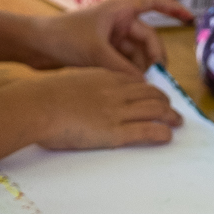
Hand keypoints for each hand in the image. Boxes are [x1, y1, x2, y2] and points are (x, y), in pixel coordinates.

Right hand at [5, 69, 184, 149]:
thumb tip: (83, 98)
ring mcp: (117, 111)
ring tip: (177, 123)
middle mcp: (116, 91)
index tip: (154, 95)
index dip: (149, 89)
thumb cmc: (42, 97)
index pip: (135, 81)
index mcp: (103, 76)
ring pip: (155, 110)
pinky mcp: (115, 132)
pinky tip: (168, 136)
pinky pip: (147, 130)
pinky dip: (162, 132)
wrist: (37, 106)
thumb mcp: (69, 83)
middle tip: (171, 110)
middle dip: (165, 102)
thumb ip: (83, 87)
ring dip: (170, 116)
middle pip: (151, 93)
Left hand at [25, 0, 191, 71]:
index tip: (190, 17)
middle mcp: (116, 21)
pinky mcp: (101, 52)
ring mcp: (109, 37)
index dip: (173, 7)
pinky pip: (123, 62)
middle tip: (157, 77)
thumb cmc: (63, 38)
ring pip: (135, 53)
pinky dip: (128, 72)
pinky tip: (129, 86)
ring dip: (140, 68)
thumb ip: (122, 69)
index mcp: (118, 10)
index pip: (152, 2)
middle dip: (154, 56)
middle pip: (147, 37)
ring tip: (140, 86)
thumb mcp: (96, 54)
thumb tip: (144, 85)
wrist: (34, 46)